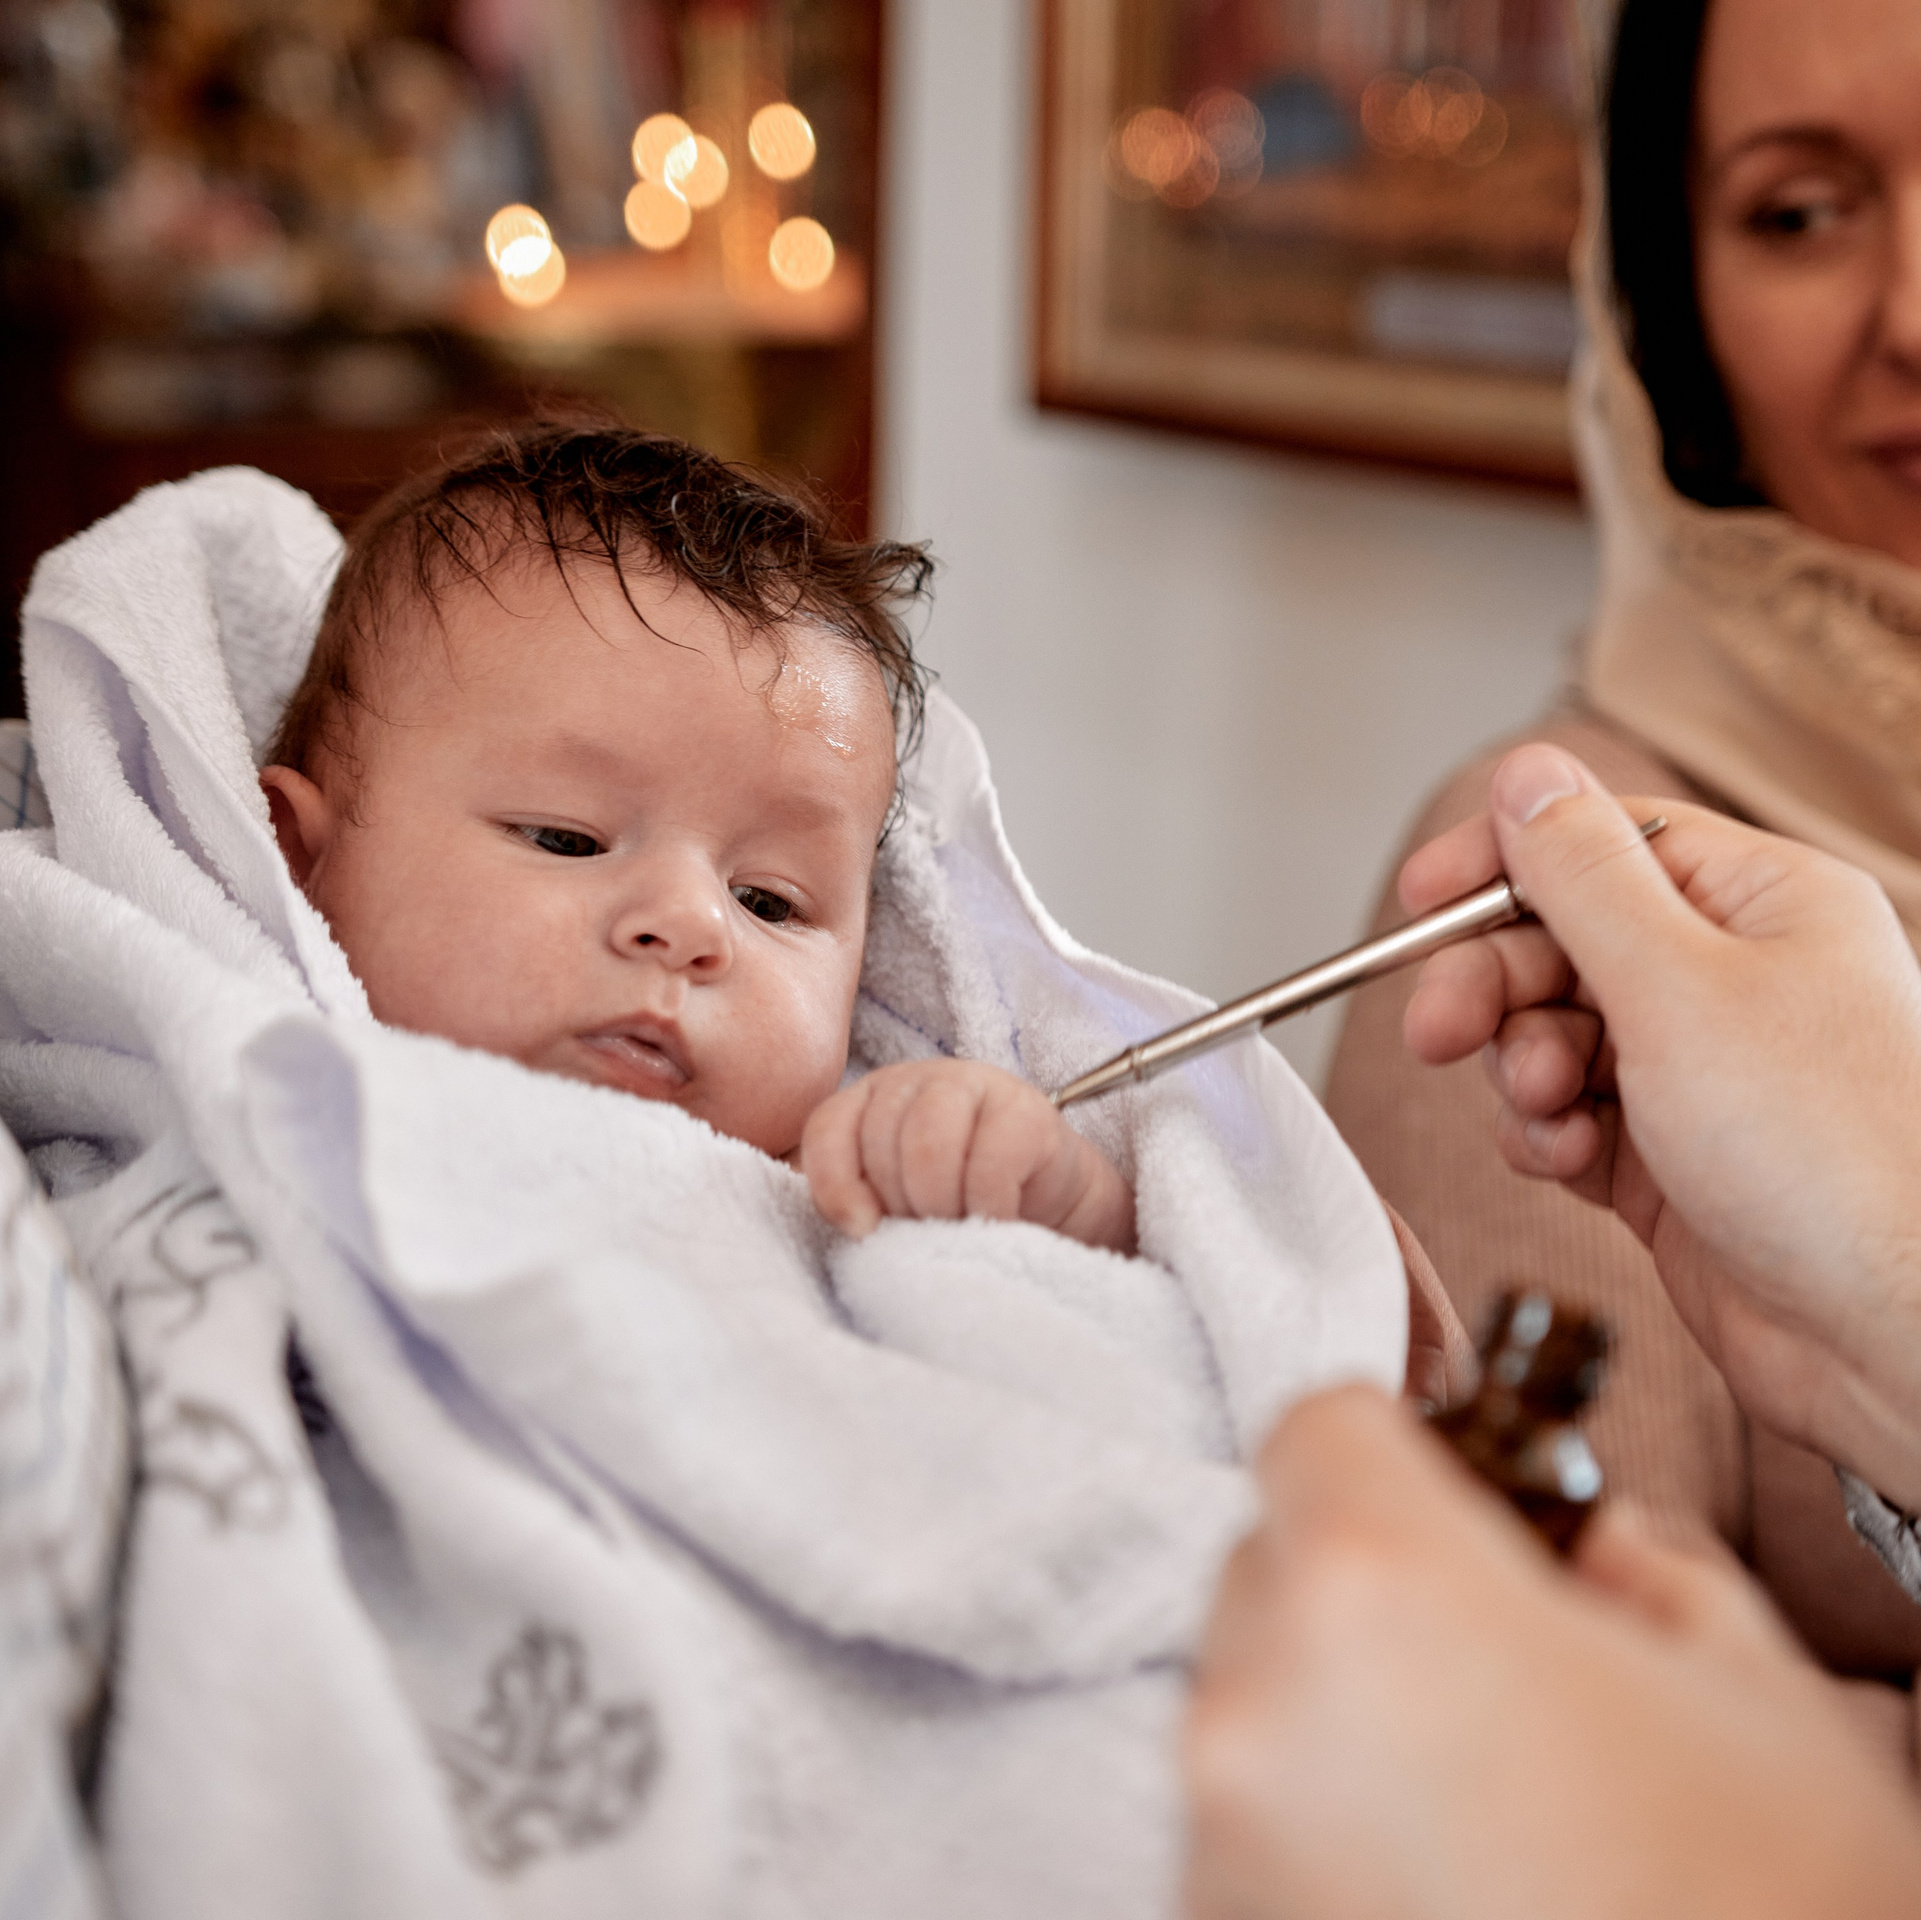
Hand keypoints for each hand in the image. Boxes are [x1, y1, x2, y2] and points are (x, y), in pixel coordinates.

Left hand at [801, 1059, 1136, 1252]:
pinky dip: (984, 1208)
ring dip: (938, 1204)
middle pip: (881, 1141)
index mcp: (873, 1097)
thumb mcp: (896, 1198)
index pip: (829, 1129)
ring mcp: (974, 1084)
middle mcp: (917, 1079)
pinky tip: (993, 1222)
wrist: (1046, 1199)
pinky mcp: (1026, 1110)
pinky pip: (989, 1165)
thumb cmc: (958, 1199)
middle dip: (900, 1203)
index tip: (863, 1230)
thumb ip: (859, 1201)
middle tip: (927, 1230)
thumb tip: (858, 1224)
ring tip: (956, 1228)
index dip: (837, 1186)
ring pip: (928, 1145)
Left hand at [1185, 1385, 1920, 1919]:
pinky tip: (1440, 1885)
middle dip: (1370, 1584)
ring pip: (1255, 1693)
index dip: (1394, 1449)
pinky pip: (1246, 1817)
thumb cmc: (1766, 1906)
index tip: (1454, 1498)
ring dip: (1338, 1710)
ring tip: (1479, 1802)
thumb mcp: (1753, 1690)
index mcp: (1380, 1586)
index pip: (1315, 1428)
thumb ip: (1638, 1565)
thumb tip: (1581, 1546)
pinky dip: (1315, 1823)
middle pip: (1277, 1562)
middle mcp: (1255, 1698)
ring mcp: (1216, 1832)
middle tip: (1492, 1665)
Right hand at [1399, 743, 1920, 1510]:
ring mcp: (1699, 1073)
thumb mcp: (1679, 988)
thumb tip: (1527, 774)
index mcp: (1762, 904)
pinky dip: (1545, 1134)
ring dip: (1521, 1069)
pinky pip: (1566, 1116)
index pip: (1604, 841)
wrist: (1894, 1339)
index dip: (1503, 863)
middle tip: (1439, 1030)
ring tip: (1546, 1109)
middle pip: (1560, 941)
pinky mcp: (1668, 1159)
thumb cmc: (1833, 1160)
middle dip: (1492, 985)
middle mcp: (1733, 979)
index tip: (1420, 900)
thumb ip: (1582, 877)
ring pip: (1550, 1033)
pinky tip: (1566, 1160)